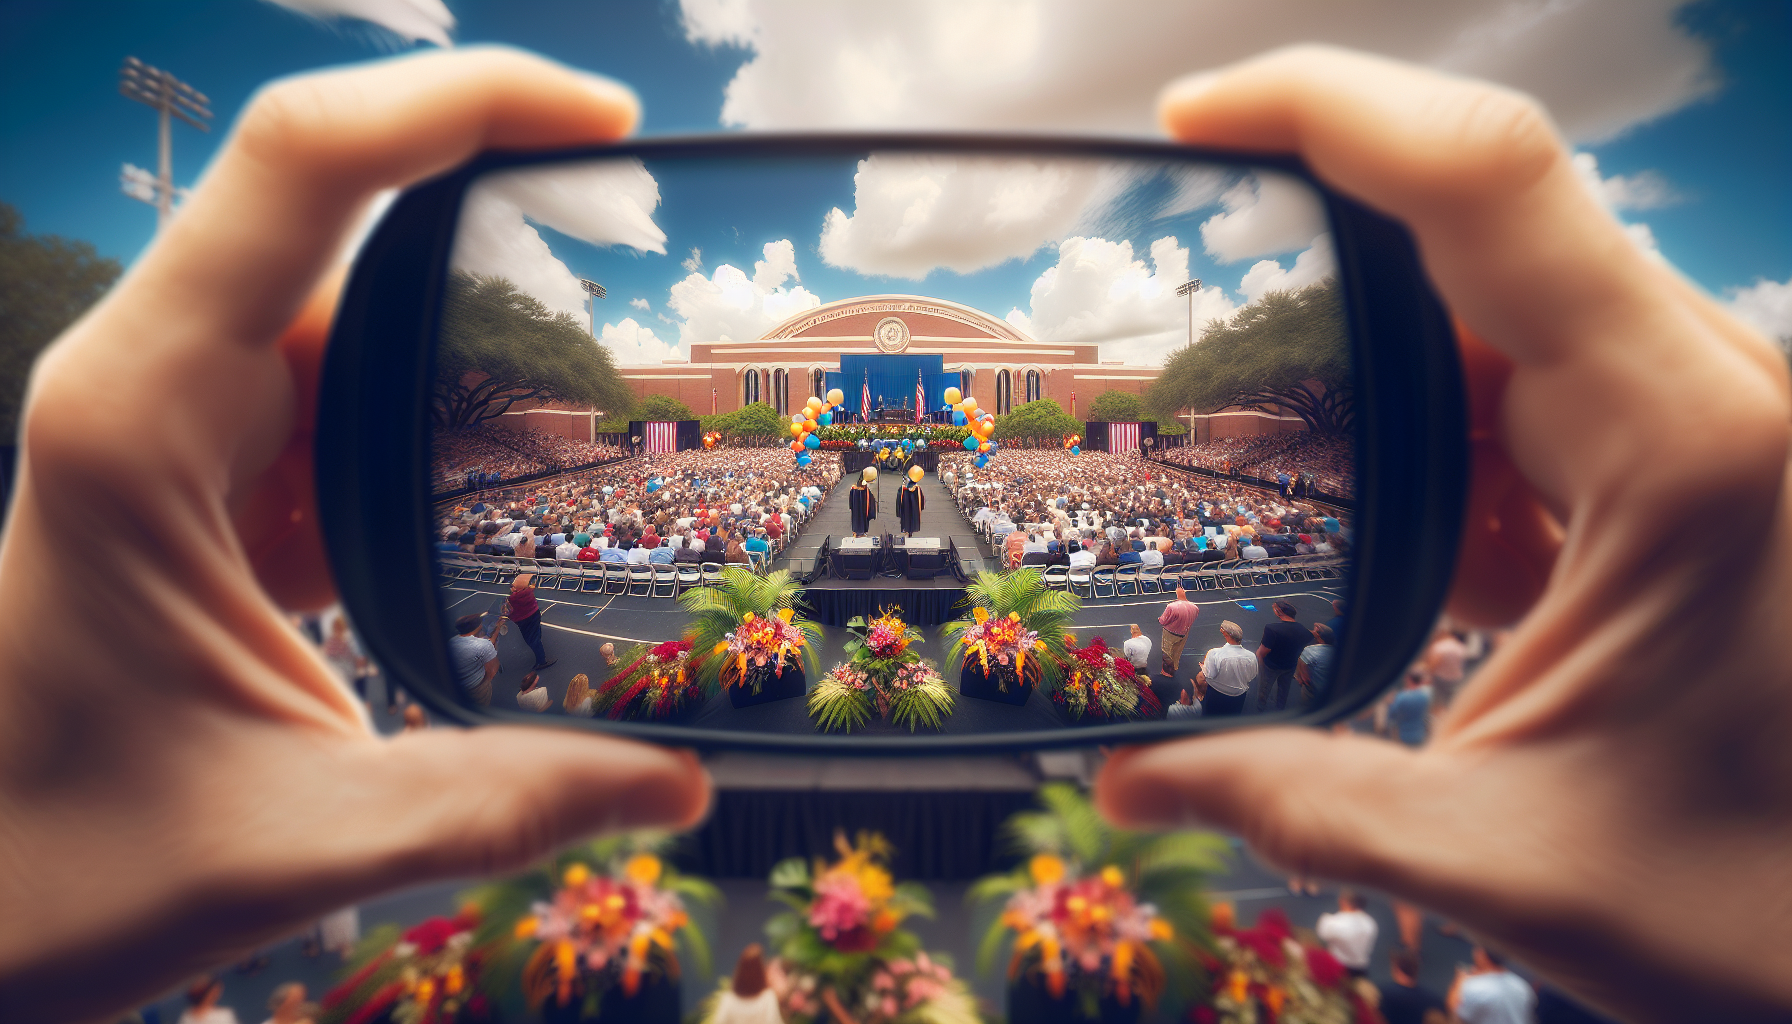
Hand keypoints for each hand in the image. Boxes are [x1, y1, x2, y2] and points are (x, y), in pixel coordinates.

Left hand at [0, 49, 709, 1023]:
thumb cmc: (57, 865)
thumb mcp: (300, 840)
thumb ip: (507, 804)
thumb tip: (678, 786)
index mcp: (140, 419)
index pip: (304, 170)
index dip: (461, 101)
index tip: (606, 124)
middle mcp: (153, 388)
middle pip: (347, 227)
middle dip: (506, 247)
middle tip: (646, 295)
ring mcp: (181, 428)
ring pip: (354, 318)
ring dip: (477, 359)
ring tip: (602, 422)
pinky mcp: (214, 480)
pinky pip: (344, 404)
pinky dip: (442, 431)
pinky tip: (516, 490)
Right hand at [1096, 47, 1791, 1020]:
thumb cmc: (1771, 902)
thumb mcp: (1506, 858)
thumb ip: (1291, 800)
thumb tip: (1126, 780)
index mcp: (1683, 443)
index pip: (1487, 185)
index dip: (1329, 108)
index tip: (1192, 118)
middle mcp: (1708, 394)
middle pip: (1475, 234)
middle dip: (1316, 264)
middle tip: (1181, 331)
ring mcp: (1701, 422)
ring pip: (1496, 319)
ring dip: (1372, 374)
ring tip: (1259, 446)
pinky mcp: (1684, 469)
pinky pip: (1531, 403)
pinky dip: (1437, 444)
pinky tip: (1385, 526)